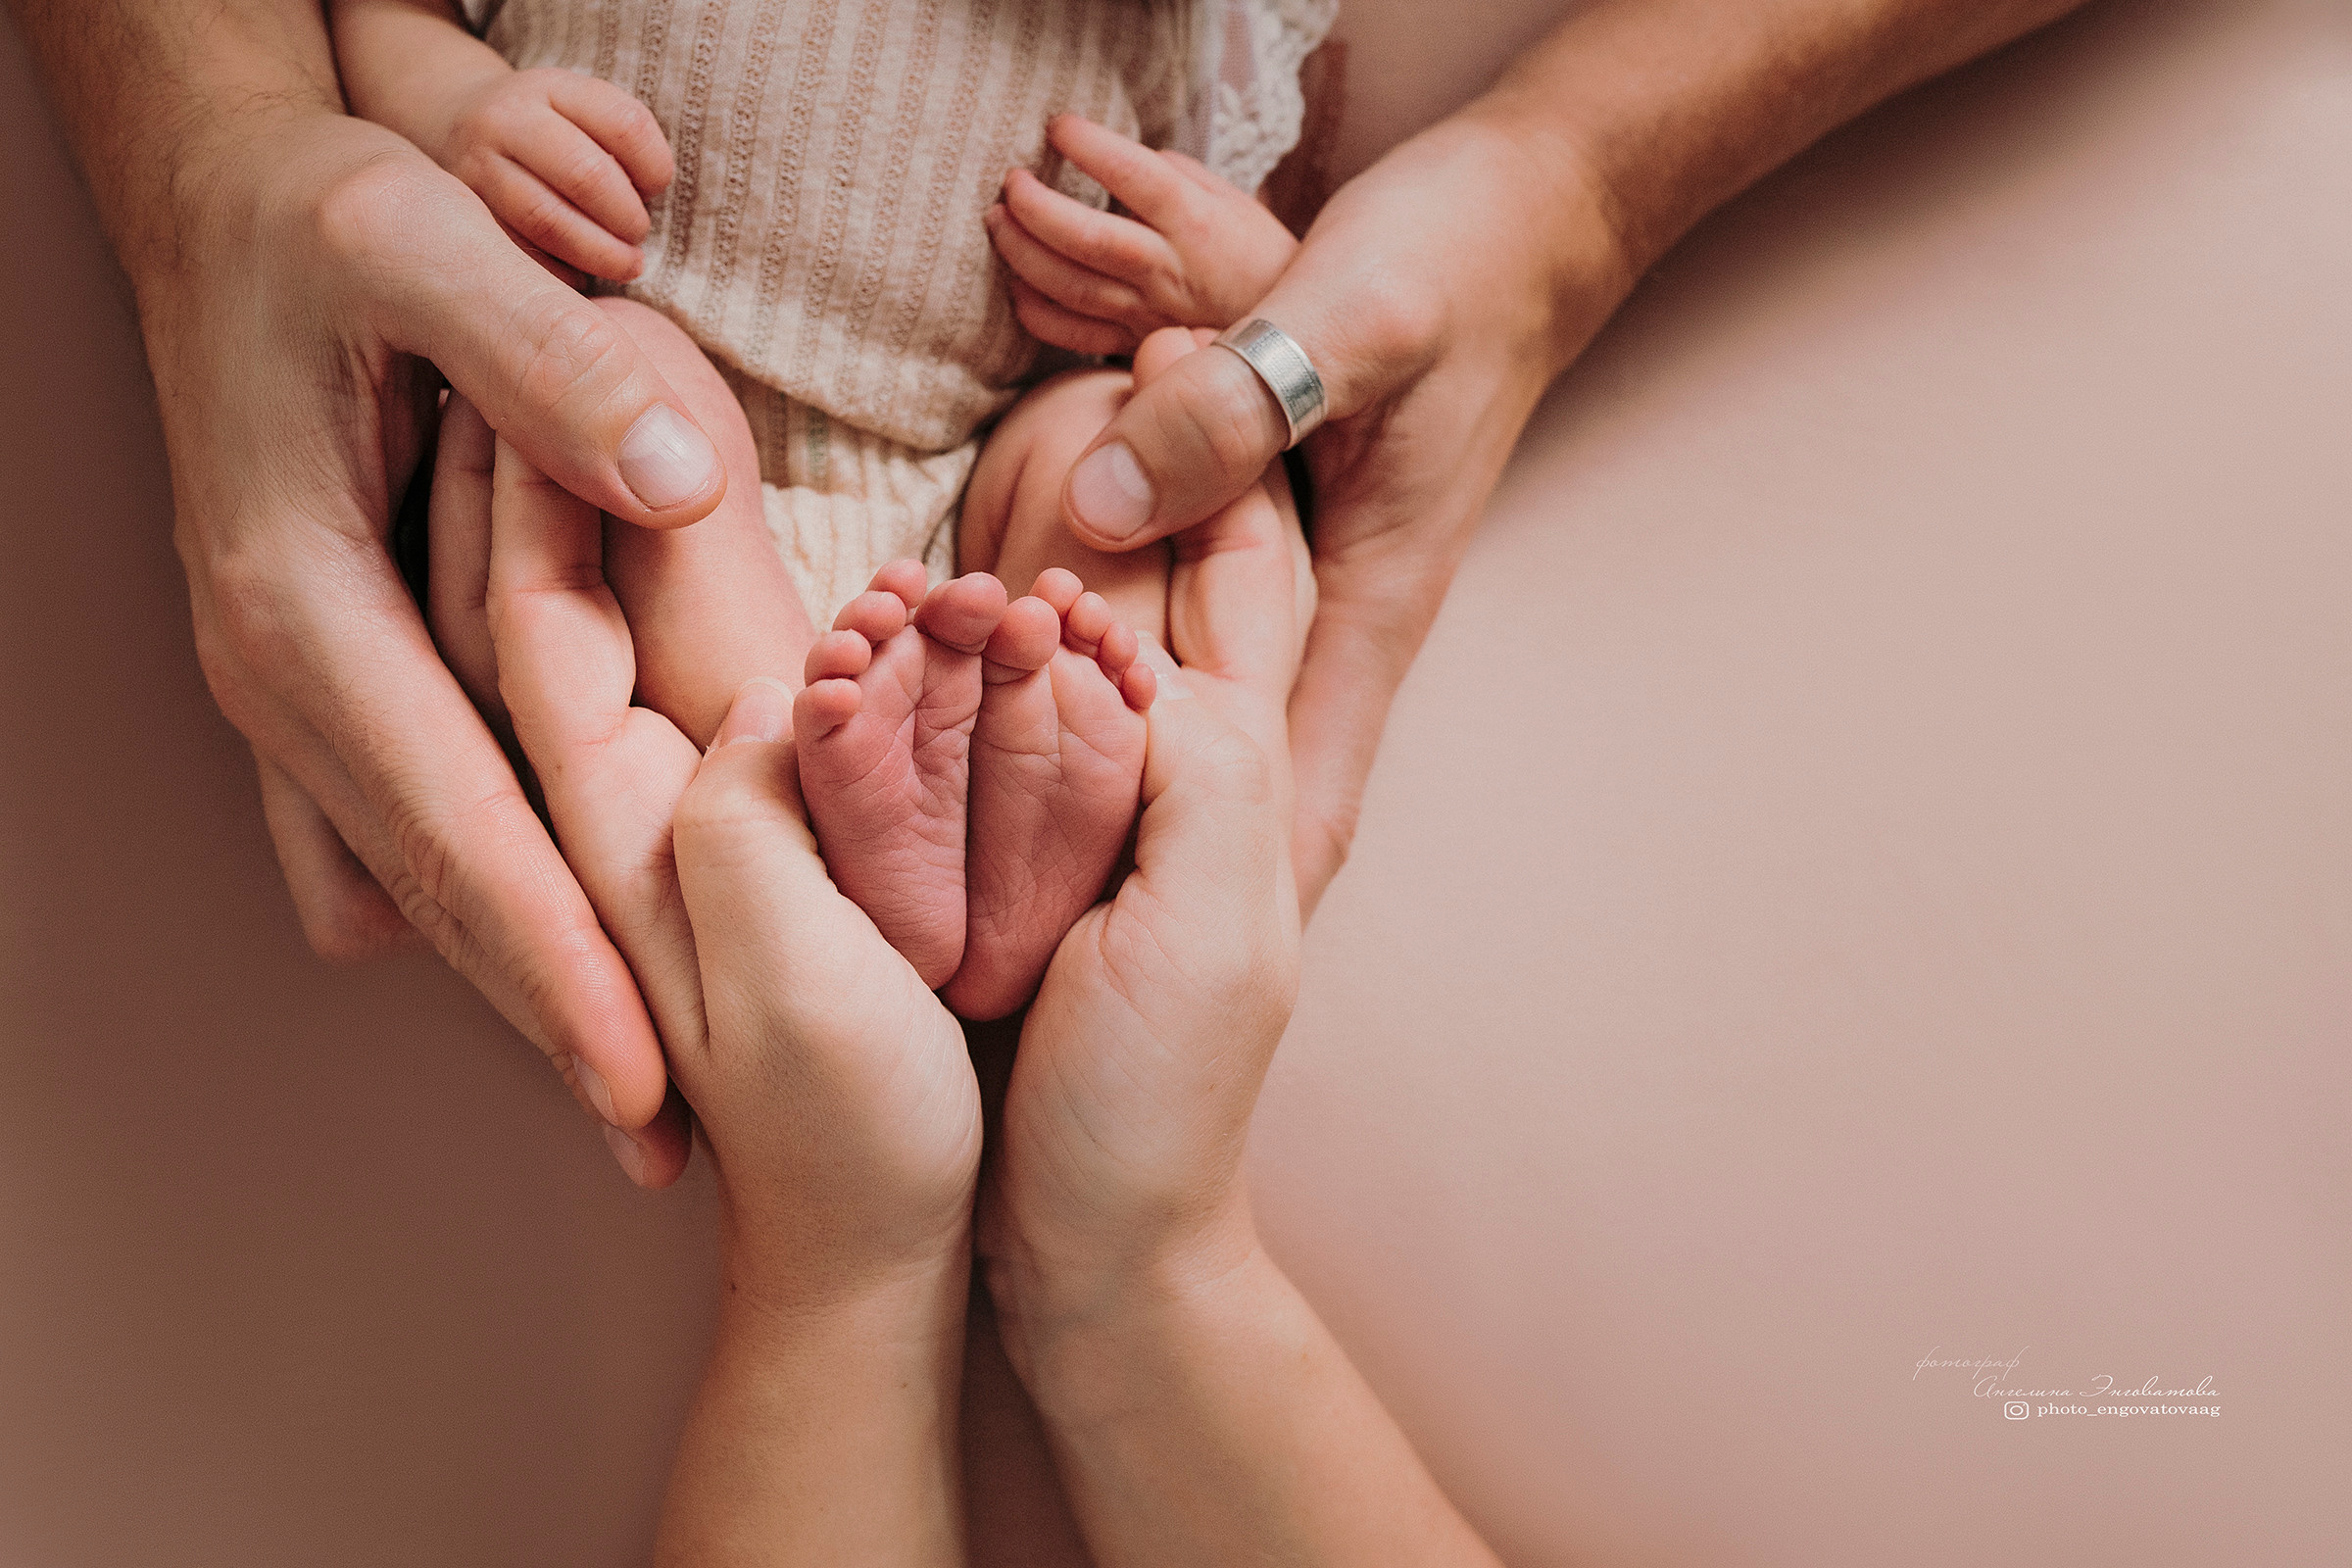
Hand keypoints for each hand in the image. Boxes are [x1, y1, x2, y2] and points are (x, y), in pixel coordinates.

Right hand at [148, 111, 733, 1183]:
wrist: (225, 200)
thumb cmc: (326, 219)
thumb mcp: (428, 243)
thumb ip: (544, 364)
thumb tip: (671, 482)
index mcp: (305, 607)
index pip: (454, 828)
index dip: (554, 965)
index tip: (644, 1084)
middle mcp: (284, 673)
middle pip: (429, 892)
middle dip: (546, 1023)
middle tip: (664, 1144)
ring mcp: (290, 683)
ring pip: (405, 875)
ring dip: (511, 978)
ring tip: (626, 1086)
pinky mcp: (318, 668)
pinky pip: (380, 822)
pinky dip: (458, 897)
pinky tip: (514, 953)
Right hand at [425, 65, 674, 283]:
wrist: (459, 123)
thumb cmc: (548, 130)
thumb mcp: (580, 111)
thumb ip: (620, 144)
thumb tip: (647, 202)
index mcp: (553, 88)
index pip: (625, 124)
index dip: (655, 166)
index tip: (656, 189)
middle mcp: (507, 119)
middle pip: (586, 175)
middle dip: (627, 217)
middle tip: (639, 237)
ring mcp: (478, 165)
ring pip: (547, 220)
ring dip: (599, 253)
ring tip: (625, 265)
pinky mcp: (465, 211)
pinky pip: (520, 252)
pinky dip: (560, 272)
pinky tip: (580, 274)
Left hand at [477, 427, 977, 1261]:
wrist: (880, 1258)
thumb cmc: (857, 1142)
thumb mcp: (805, 990)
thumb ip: (758, 829)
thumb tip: (783, 681)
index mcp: (640, 841)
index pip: (538, 631)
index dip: (525, 488)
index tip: (524, 347)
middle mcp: (650, 817)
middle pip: (554, 613)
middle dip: (540, 470)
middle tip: (551, 323)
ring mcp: (706, 828)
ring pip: (620, 638)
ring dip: (597, 513)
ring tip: (603, 381)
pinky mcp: (778, 847)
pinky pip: (708, 676)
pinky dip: (686, 585)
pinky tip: (700, 525)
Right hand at [979, 398, 1306, 1330]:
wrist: (1097, 1259)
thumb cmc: (1155, 1112)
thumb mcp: (1209, 925)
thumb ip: (1195, 756)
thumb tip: (1109, 619)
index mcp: (1244, 776)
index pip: (1243, 574)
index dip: (1213, 452)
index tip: (1160, 321)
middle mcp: (1185, 785)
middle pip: (1162, 590)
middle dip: (1134, 475)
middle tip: (1082, 342)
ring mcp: (1106, 830)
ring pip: (1080, 649)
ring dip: (1041, 554)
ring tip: (998, 436)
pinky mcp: (1028, 879)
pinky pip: (1006, 739)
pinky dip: (973, 666)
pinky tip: (923, 622)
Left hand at [985, 113, 1300, 353]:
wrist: (1284, 341)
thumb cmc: (1255, 257)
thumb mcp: (1229, 200)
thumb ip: (1173, 175)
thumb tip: (1119, 160)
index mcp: (1195, 222)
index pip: (1134, 176)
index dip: (1090, 147)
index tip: (1058, 127)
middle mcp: (1167, 269)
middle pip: (1087, 238)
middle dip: (1035, 208)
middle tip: (1010, 182)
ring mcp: (1146, 313)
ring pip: (1069, 287)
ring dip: (1022, 252)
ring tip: (999, 221)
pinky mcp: (1132, 345)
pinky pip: (1071, 334)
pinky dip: (1034, 311)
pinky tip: (1016, 284)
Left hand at [1053, 115, 1632, 911]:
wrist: (1524, 206)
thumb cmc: (1458, 257)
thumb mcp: (1347, 322)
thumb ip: (1234, 417)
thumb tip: (1102, 517)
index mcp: (1374, 605)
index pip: (1315, 799)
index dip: (1245, 911)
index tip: (1164, 1013)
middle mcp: (1349, 618)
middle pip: (1268, 791)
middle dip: (1185, 881)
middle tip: (1070, 981)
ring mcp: (1324, 584)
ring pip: (1234, 724)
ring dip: (1160, 796)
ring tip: (1051, 890)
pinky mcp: (1293, 537)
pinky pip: (1213, 641)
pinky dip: (1152, 687)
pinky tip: (1076, 710)